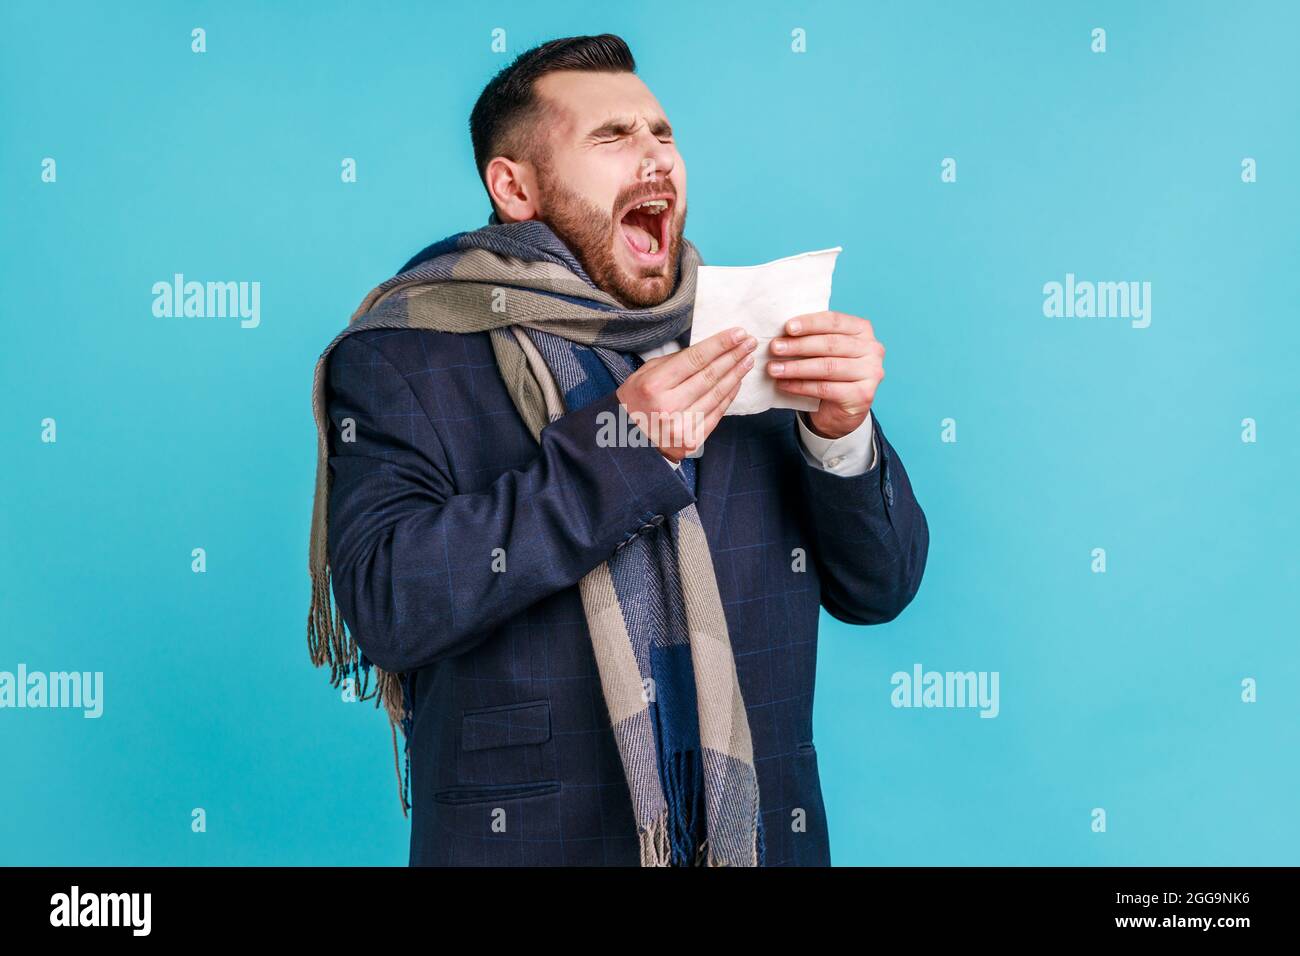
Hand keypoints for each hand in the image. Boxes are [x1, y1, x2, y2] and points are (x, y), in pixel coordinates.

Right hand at [615, 326, 757, 462]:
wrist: (626, 440)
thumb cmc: (636, 400)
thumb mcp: (646, 374)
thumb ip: (676, 362)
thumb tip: (710, 350)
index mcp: (654, 385)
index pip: (695, 359)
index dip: (720, 344)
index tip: (739, 333)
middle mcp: (668, 407)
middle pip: (710, 375)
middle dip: (733, 356)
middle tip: (750, 342)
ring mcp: (681, 426)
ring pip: (717, 394)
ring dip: (736, 374)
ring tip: (747, 359)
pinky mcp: (691, 440)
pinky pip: (717, 413)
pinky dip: (729, 395)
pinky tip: (737, 381)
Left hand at [767, 310, 884, 439]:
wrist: (843, 410)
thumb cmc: (832, 373)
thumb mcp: (827, 350)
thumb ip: (814, 337)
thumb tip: (782, 332)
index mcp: (863, 330)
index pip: (835, 321)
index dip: (810, 323)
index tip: (787, 327)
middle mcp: (872, 349)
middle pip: (830, 344)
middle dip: (799, 346)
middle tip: (775, 347)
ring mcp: (871, 373)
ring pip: (827, 367)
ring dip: (796, 367)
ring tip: (774, 368)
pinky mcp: (862, 395)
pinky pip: (826, 389)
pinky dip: (801, 386)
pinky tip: (783, 384)